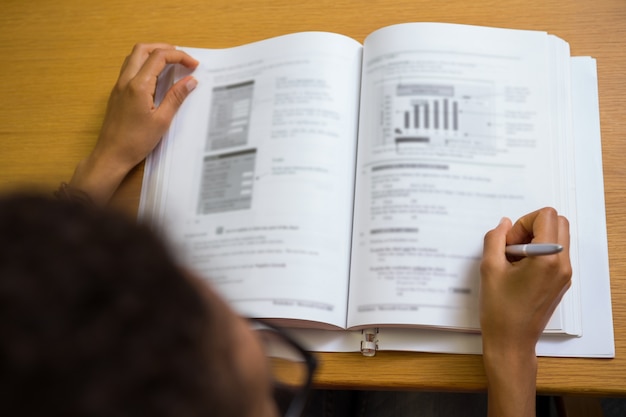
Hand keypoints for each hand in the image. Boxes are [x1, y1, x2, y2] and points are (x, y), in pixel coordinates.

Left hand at [70, 43, 198, 203]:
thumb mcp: (162, 120)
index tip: (194, 65)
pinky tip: (157, 78)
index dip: (179, 56)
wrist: (111, 155)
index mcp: (138, 85)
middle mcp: (126, 80)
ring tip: (171, 64)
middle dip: (164, 48)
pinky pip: (130, 69)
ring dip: (152, 54)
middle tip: (182, 59)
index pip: (159, 57)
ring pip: (134, 57)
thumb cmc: (136, 141)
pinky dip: (145, 65)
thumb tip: (191, 81)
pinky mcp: (117, 93)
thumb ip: (176, 97)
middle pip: (143, 49)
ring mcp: (119, 86)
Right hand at [480, 207, 571, 416]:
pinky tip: (519, 271)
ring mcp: (565, 274)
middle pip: (557, 222)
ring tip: (514, 260)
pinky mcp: (561, 282)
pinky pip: (555, 253)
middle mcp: (562, 264)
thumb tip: (504, 224)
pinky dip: (539, 252)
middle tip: (513, 246)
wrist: (511, 342)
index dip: (524, 222)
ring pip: (558, 237)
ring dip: (536, 239)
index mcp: (547, 258)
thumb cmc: (499, 309)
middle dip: (532, 226)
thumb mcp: (489, 268)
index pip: (546, 216)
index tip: (510, 243)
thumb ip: (495, 239)